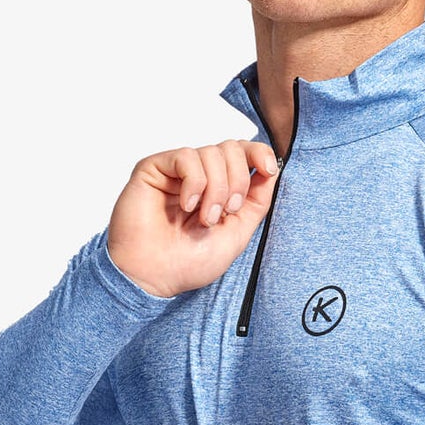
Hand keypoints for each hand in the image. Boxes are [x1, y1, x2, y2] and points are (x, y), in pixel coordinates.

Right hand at [108, 138, 281, 298]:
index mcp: (218, 188)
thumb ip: (256, 201)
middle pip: (232, 148)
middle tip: (226, 212)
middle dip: (238, 180)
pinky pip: (187, 157)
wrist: (153, 277)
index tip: (268, 169)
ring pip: (212, 152)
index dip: (259, 153)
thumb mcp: (237, 233)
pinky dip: (194, 183)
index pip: (243, 152)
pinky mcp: (154, 168)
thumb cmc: (187, 262)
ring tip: (203, 218)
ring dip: (216, 189)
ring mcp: (176, 171)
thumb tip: (271, 169)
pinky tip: (186, 205)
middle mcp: (198, 175)